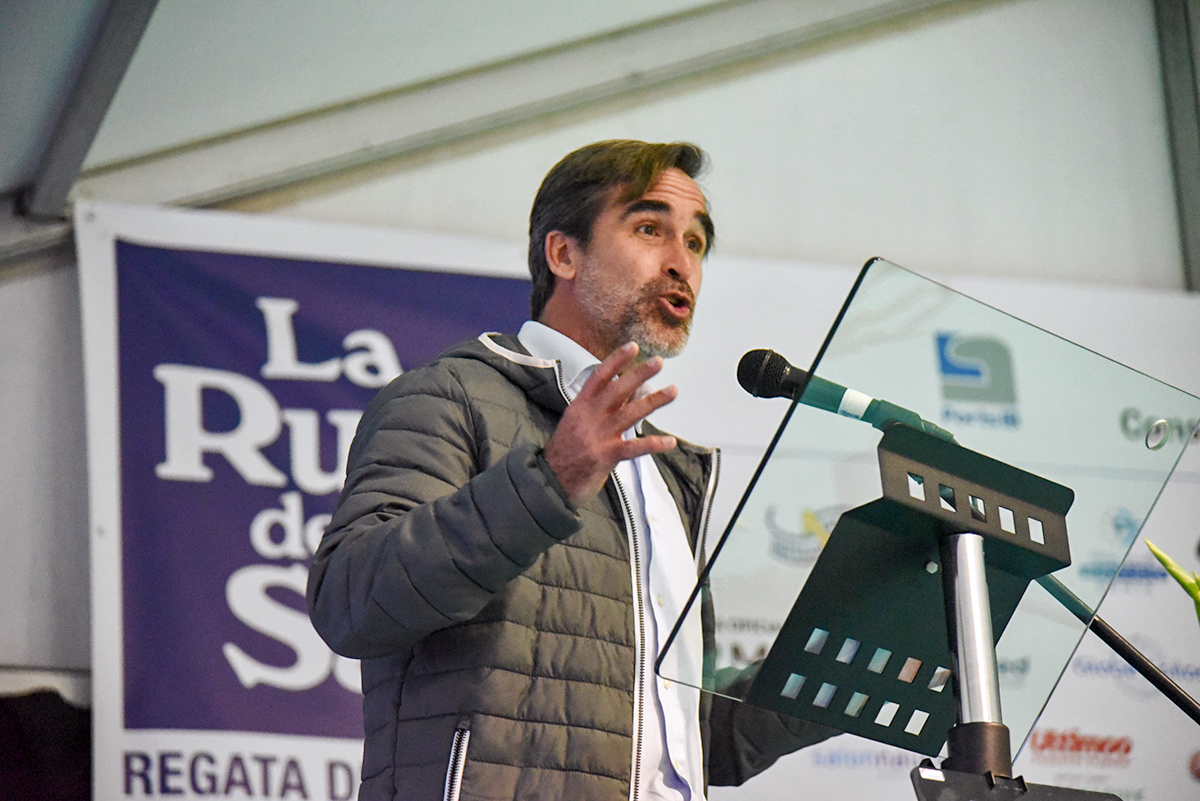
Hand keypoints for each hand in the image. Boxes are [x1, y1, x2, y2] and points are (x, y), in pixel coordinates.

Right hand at [543, 342, 678, 506]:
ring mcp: (598, 436)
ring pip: (630, 413)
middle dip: (638, 374)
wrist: (549, 480)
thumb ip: (604, 409)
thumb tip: (632, 393)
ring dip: (653, 401)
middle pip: (617, 390)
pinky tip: (669, 442)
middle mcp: (589, 417)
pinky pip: (634, 448)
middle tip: (658, 362)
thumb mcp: (578, 424)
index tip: (633, 347)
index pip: (599, 377)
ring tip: (672, 391)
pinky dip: (653, 444)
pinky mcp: (605, 456)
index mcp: (580, 407)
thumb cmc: (566, 453)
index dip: (616, 361)